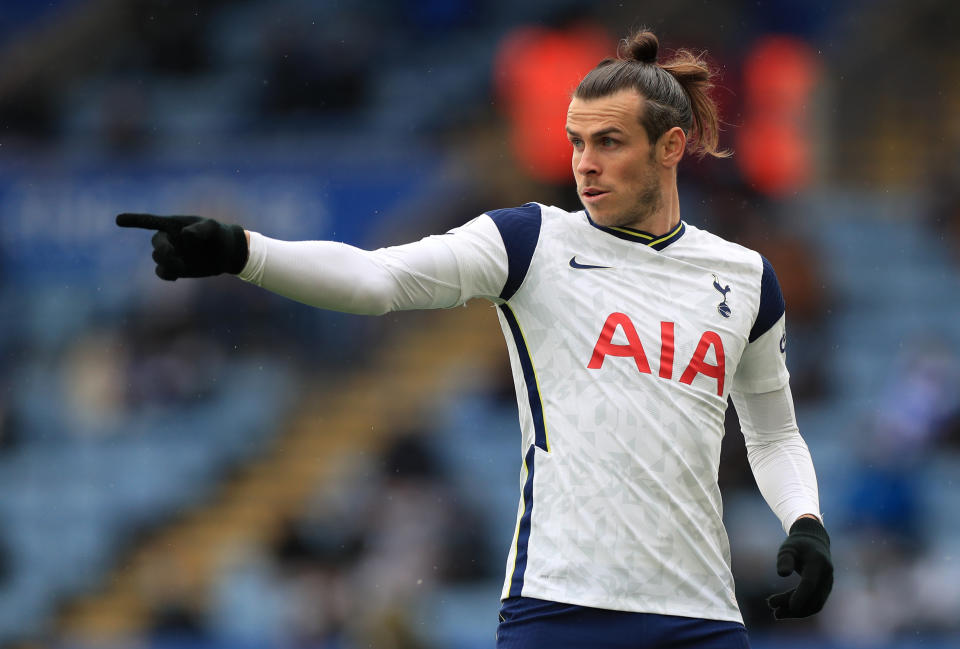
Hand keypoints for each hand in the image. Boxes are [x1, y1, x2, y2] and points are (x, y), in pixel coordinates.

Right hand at [116, 213, 248, 280]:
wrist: (227, 252)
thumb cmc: (218, 234)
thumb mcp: (213, 228)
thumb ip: (201, 229)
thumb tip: (185, 235)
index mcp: (172, 224)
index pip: (149, 221)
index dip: (134, 220)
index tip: (118, 219)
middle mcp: (168, 239)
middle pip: (156, 244)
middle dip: (163, 250)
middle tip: (172, 254)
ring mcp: (170, 254)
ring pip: (158, 260)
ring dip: (168, 263)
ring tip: (183, 265)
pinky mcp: (175, 269)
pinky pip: (163, 273)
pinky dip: (167, 275)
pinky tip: (177, 276)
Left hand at [767, 517, 832, 618]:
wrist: (814, 542)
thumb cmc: (797, 545)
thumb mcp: (788, 547)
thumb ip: (784, 559)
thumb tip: (782, 574)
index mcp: (818, 562)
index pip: (810, 583)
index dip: (800, 596)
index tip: (789, 607)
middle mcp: (826, 575)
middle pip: (812, 597)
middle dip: (794, 607)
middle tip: (772, 608)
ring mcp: (828, 584)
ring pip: (815, 604)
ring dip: (797, 612)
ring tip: (776, 613)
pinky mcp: (825, 590)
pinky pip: (815, 604)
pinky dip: (801, 609)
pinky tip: (785, 610)